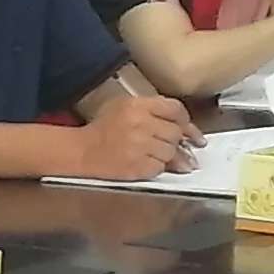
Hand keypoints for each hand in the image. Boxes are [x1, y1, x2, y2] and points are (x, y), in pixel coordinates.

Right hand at [56, 99, 196, 182]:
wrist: (82, 150)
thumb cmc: (102, 128)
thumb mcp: (124, 106)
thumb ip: (152, 109)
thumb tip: (183, 124)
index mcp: (137, 105)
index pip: (175, 109)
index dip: (185, 120)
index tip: (190, 129)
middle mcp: (140, 124)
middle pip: (176, 133)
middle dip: (176, 140)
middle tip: (173, 145)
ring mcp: (139, 146)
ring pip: (171, 152)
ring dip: (168, 155)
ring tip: (157, 155)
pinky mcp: (137, 166)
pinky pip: (161, 167)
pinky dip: (158, 167)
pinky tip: (148, 163)